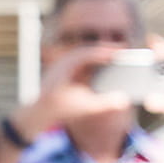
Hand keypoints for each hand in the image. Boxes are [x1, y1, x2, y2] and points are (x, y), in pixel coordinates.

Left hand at [7, 41, 135, 145]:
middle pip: (89, 49)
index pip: (90, 52)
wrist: (38, 113)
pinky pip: (82, 60)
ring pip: (85, 53)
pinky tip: (105, 65)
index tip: (123, 50)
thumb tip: (123, 100)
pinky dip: (94, 61)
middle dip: (107, 49)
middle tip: (125, 50)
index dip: (108, 50)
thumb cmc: (59, 109)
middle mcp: (64, 60)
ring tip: (118, 56)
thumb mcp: (84, 107)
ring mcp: (63, 63)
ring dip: (100, 54)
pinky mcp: (64, 69)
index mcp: (67, 65)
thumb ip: (104, 103)